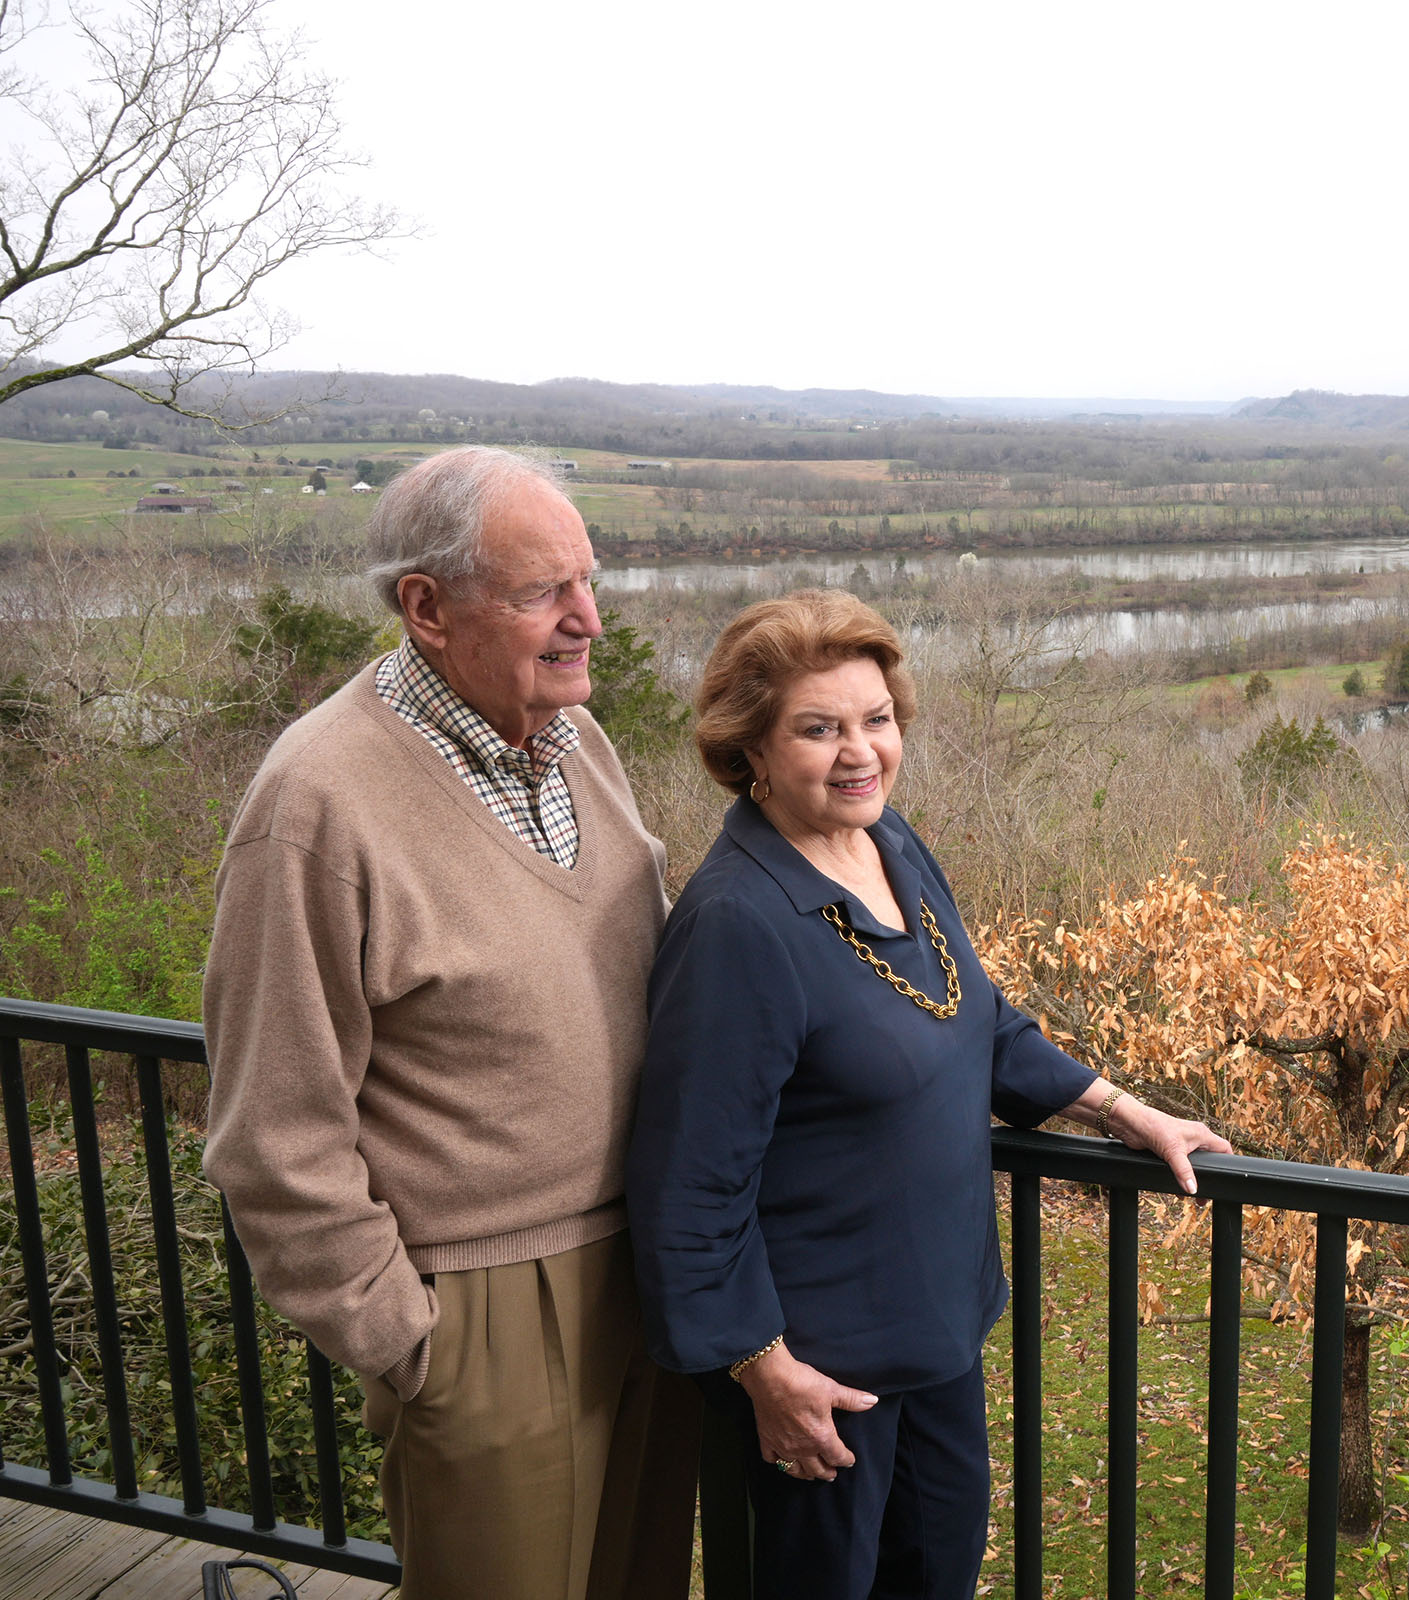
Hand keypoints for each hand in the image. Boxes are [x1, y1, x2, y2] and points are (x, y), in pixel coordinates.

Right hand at [737, 1342, 877, 1481]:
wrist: (770, 1376)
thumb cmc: (801, 1382)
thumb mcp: (831, 1389)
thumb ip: (852, 1399)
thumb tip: (872, 1401)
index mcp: (821, 1437)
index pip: (838, 1457)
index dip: (846, 1460)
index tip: (850, 1460)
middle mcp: (803, 1447)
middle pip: (818, 1469)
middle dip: (827, 1472)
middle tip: (832, 1474)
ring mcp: (783, 1446)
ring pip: (795, 1470)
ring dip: (805, 1474)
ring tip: (810, 1474)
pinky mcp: (767, 1439)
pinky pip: (772, 1459)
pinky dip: (778, 1462)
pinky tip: (782, 1460)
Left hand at [1106, 1095, 1231, 1194]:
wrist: (1130, 1123)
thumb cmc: (1154, 1126)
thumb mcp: (1173, 1151)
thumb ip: (1184, 1171)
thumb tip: (1193, 1189)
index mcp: (1201, 1134)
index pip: (1224, 1148)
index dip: (1228, 1162)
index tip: (1228, 1178)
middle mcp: (1193, 1139)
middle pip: (1209, 1161)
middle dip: (1208, 1178)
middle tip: (1207, 1196)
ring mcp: (1181, 1145)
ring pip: (1193, 1166)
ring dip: (1193, 1180)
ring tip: (1193, 1198)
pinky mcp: (1168, 1151)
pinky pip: (1179, 1168)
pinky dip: (1181, 1178)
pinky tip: (1178, 1190)